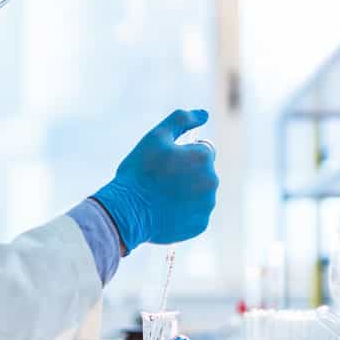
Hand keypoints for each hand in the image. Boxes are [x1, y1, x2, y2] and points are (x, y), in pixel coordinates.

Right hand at [93, 110, 218, 250]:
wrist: (127, 212)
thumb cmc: (139, 171)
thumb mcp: (156, 136)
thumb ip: (182, 119)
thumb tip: (205, 114)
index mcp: (204, 157)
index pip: (202, 150)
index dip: (183, 154)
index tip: (166, 163)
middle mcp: (212, 181)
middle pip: (203, 173)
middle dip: (188, 173)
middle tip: (162, 181)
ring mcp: (207, 205)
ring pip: (200, 194)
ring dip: (187, 193)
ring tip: (162, 197)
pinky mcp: (201, 225)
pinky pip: (195, 214)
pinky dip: (184, 212)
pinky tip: (166, 211)